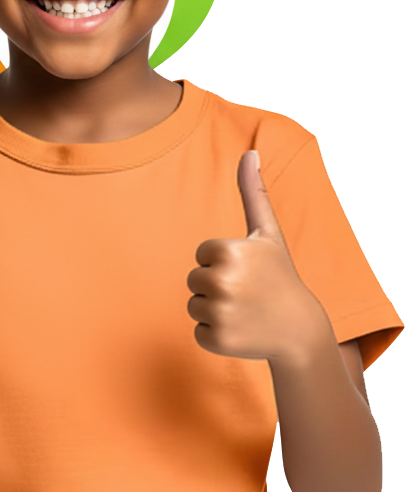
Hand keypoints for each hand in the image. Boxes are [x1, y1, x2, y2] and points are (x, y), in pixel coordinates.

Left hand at [186, 150, 329, 363]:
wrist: (298, 328)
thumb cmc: (279, 275)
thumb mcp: (267, 233)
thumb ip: (253, 192)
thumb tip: (249, 152)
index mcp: (228, 251)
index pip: (201, 255)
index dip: (222, 261)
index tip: (247, 269)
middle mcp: (222, 281)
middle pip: (194, 280)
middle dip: (216, 286)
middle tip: (246, 292)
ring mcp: (220, 313)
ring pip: (193, 305)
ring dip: (214, 309)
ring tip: (244, 311)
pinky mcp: (217, 340)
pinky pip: (198, 331)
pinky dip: (216, 334)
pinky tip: (241, 330)